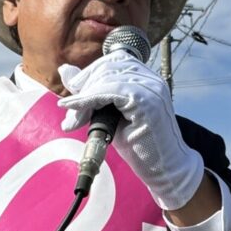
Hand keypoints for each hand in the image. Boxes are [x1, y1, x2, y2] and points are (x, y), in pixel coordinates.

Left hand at [58, 50, 204, 210]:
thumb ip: (90, 93)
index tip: (74, 97)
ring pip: (106, 77)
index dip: (89, 75)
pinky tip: (76, 111)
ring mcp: (152, 89)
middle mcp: (152, 79)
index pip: (113, 60)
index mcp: (146, 78)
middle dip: (83, 86)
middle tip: (69, 110)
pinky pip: (110, 91)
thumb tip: (65, 70)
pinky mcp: (147, 102)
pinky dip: (88, 100)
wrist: (166, 169)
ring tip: (73, 120)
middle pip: (108, 66)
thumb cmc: (140, 145)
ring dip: (83, 97)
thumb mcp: (109, 114)